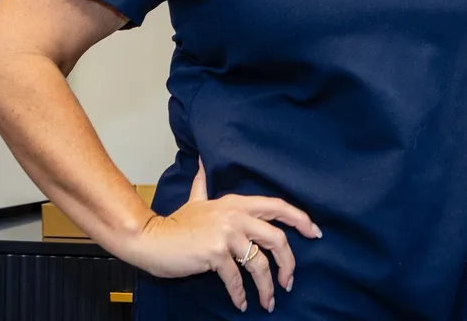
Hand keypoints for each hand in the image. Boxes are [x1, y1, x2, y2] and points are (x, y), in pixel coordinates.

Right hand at [127, 160, 321, 312]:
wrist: (151, 239)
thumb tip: (200, 163)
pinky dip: (240, 294)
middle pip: (277, 239)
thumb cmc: (176, 224)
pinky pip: (236, 278)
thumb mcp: (195, 200)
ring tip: (268, 301)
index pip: (278, 207)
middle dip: (289, 263)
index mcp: (237, 203)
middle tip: (289, 281)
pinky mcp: (215, 254)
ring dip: (267, 287)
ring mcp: (226, 234)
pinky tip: (242, 303)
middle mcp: (236, 216)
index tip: (315, 233)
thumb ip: (202, 184)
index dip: (300, 219)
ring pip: (259, 263)